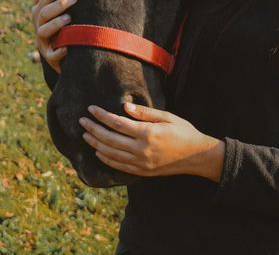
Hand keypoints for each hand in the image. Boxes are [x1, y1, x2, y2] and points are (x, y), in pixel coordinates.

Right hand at [30, 0, 81, 67]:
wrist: (64, 56)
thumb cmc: (63, 28)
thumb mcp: (58, 12)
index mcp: (40, 12)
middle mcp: (39, 25)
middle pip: (44, 12)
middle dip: (59, 4)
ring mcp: (43, 41)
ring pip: (43, 31)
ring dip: (55, 24)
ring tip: (69, 18)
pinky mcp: (49, 57)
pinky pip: (51, 55)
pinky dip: (58, 51)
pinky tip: (67, 49)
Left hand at [80, 104, 224, 180]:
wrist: (196, 156)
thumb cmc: (183, 131)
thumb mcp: (167, 117)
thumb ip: (145, 113)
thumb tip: (124, 107)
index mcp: (147, 133)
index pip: (117, 123)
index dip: (101, 116)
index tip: (91, 109)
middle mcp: (141, 149)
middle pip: (109, 139)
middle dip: (93, 129)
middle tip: (82, 121)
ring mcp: (140, 162)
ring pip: (110, 153)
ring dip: (95, 144)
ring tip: (85, 135)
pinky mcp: (141, 171)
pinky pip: (118, 165)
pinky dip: (105, 158)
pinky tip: (98, 151)